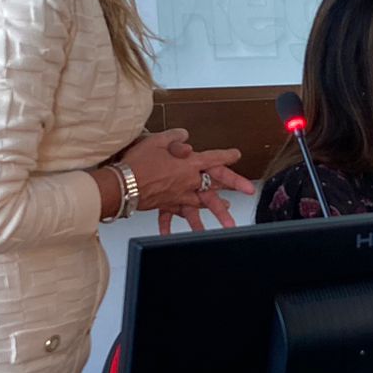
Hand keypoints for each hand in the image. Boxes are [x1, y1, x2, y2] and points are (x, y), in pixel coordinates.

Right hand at [118, 129, 253, 232]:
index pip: (212, 157)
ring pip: (201, 206)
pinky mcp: (167, 204)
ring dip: (214, 216)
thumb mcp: (157, 140)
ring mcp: (179, 195)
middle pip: (215, 184)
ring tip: (227, 229)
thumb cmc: (138, 161)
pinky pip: (173, 216)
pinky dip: (171, 225)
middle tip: (249, 191)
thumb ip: (174, 137)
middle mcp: (188, 181)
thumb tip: (184, 136)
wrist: (123, 183)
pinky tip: (170, 236)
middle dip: (234, 186)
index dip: (225, 155)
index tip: (236, 155)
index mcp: (188, 163)